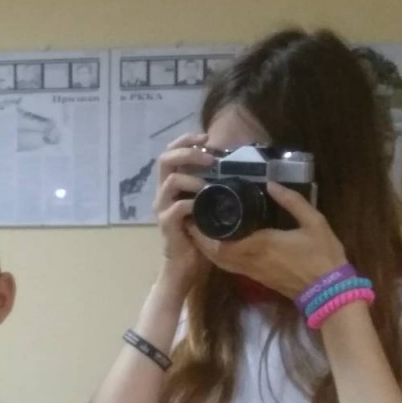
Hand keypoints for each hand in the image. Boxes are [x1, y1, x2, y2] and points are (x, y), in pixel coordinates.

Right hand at [153, 132, 213, 292]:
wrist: (186, 266)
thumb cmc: (200, 235)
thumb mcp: (209, 206)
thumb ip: (214, 187)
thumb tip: (238, 168)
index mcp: (172, 185)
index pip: (171, 153)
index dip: (185, 140)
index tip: (206, 136)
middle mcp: (163, 193)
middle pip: (165, 160)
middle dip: (188, 153)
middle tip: (209, 157)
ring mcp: (163, 209)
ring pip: (171, 181)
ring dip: (193, 178)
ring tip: (210, 183)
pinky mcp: (167, 225)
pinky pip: (176, 208)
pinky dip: (192, 203)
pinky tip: (204, 206)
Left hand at [187, 182, 347, 298]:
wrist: (327, 291)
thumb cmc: (322, 255)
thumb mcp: (314, 223)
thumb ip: (292, 201)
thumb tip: (271, 183)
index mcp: (257, 244)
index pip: (219, 236)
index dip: (204, 224)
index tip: (198, 206)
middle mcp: (246, 259)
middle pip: (210, 249)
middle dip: (198, 233)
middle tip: (192, 214)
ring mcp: (247, 271)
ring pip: (215, 259)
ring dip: (204, 245)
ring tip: (198, 226)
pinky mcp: (251, 277)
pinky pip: (225, 265)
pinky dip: (214, 254)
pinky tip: (215, 242)